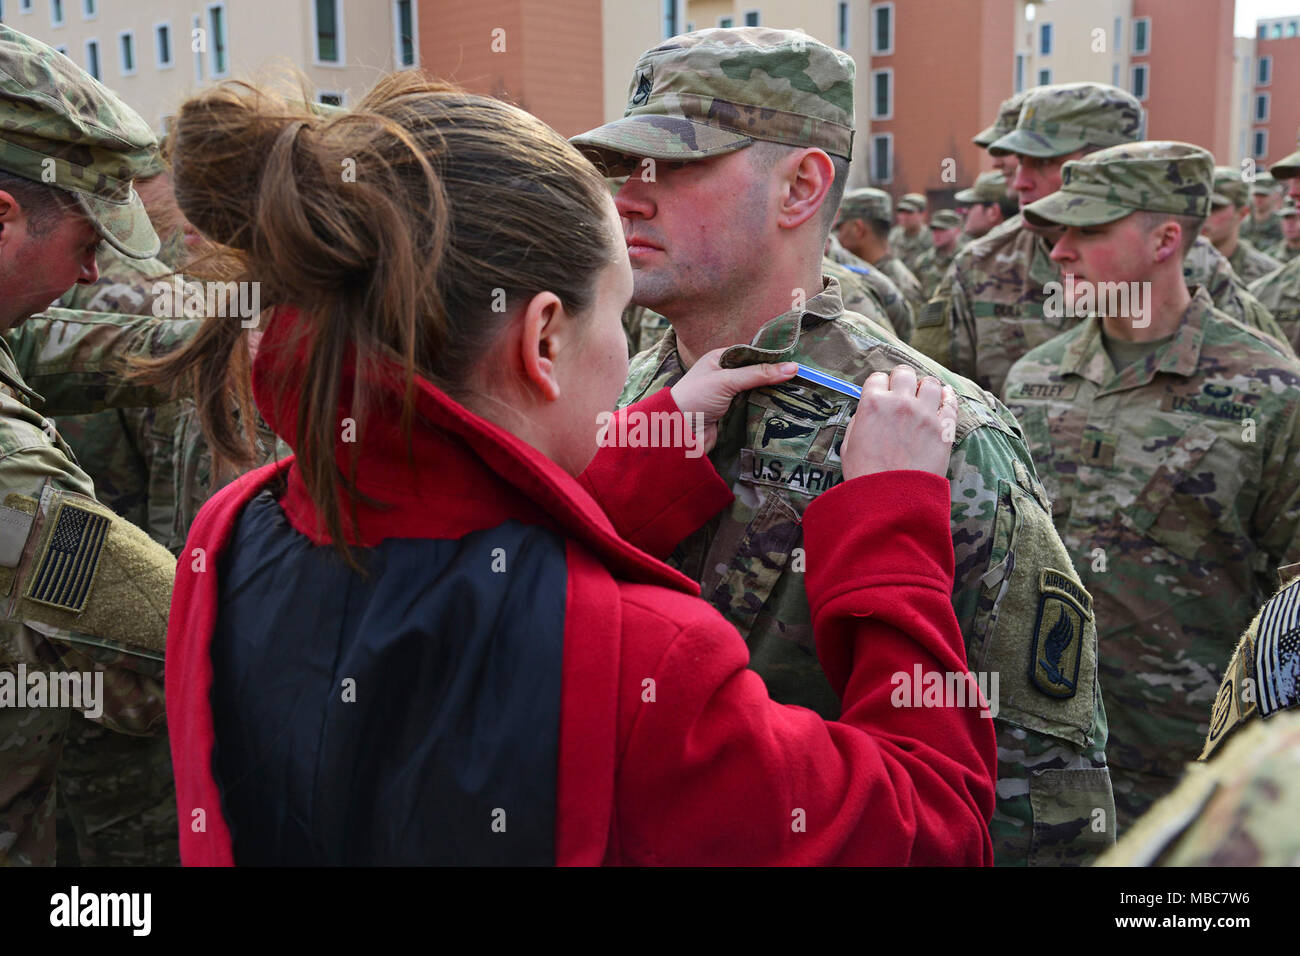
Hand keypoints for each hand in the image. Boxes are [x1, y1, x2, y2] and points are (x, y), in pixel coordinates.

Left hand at [670, 349, 797, 454]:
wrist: (678, 433)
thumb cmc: (696, 398)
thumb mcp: (727, 380)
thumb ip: (758, 374)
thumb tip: (793, 367)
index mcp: (720, 359)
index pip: (751, 353)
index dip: (771, 357)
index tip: (796, 360)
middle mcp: (725, 375)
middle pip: (757, 373)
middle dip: (776, 377)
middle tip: (804, 378)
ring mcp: (730, 395)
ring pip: (758, 391)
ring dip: (773, 394)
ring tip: (801, 392)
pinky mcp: (733, 414)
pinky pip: (754, 408)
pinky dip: (766, 408)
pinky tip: (786, 408)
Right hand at [840, 365, 957, 480]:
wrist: (891, 500)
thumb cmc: (866, 476)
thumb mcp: (848, 445)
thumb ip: (859, 422)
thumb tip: (868, 413)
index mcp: (872, 404)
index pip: (877, 378)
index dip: (878, 386)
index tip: (881, 393)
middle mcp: (899, 403)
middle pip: (904, 373)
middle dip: (902, 380)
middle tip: (902, 391)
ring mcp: (924, 414)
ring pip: (930, 383)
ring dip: (924, 387)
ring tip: (923, 396)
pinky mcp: (943, 428)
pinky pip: (950, 402)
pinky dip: (947, 396)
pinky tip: (944, 396)